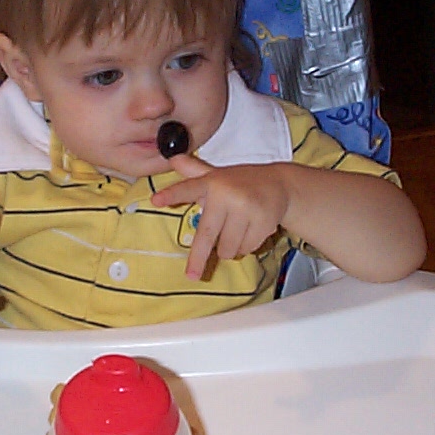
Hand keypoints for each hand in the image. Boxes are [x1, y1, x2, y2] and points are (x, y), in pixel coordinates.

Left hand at [151, 154, 290, 278]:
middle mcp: (227, 194)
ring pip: (228, 247)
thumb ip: (194, 170)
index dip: (172, 195)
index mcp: (211, 183)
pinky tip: (251, 231)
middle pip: (207, 235)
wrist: (279, 183)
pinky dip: (245, 247)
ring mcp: (246, 209)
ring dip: (229, 248)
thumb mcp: (217, 175)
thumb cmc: (241, 183)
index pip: (188, 188)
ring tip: (236, 230)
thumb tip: (173, 158)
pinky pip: (246, 248)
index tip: (155, 201)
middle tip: (192, 276)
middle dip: (198, 258)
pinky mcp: (264, 221)